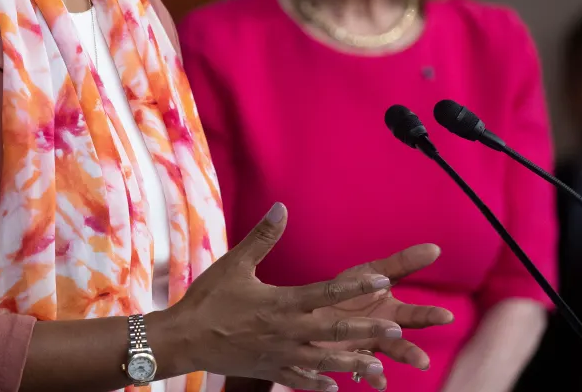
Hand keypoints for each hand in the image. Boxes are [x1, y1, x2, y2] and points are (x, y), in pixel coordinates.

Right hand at [152, 203, 453, 391]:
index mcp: (281, 303)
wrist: (184, 339)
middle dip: (367, 331)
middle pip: (334, 332)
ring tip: (377, 364)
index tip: (382, 280)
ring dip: (352, 362)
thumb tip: (281, 208)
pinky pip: (301, 380)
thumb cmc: (208, 298)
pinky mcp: (271, 370)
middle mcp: (287, 332)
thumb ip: (263, 237)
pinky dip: (320, 382)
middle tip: (397, 329)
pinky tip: (336, 385)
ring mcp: (281, 355)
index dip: (355, 287)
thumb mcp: (235, 263)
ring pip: (324, 361)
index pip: (326, 292)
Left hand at [306, 242, 455, 389]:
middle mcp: (383, 331)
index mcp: (392, 311)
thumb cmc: (350, 289)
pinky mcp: (348, 356)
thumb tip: (435, 248)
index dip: (430, 315)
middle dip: (411, 352)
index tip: (446, 316)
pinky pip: (360, 369)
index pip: (416, 314)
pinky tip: (378, 383)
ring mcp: (367, 345)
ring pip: (381, 359)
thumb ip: (402, 263)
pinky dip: (370, 377)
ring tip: (395, 376)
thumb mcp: (373, 272)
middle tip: (422, 362)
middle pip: (401, 342)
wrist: (317, 307)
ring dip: (387, 370)